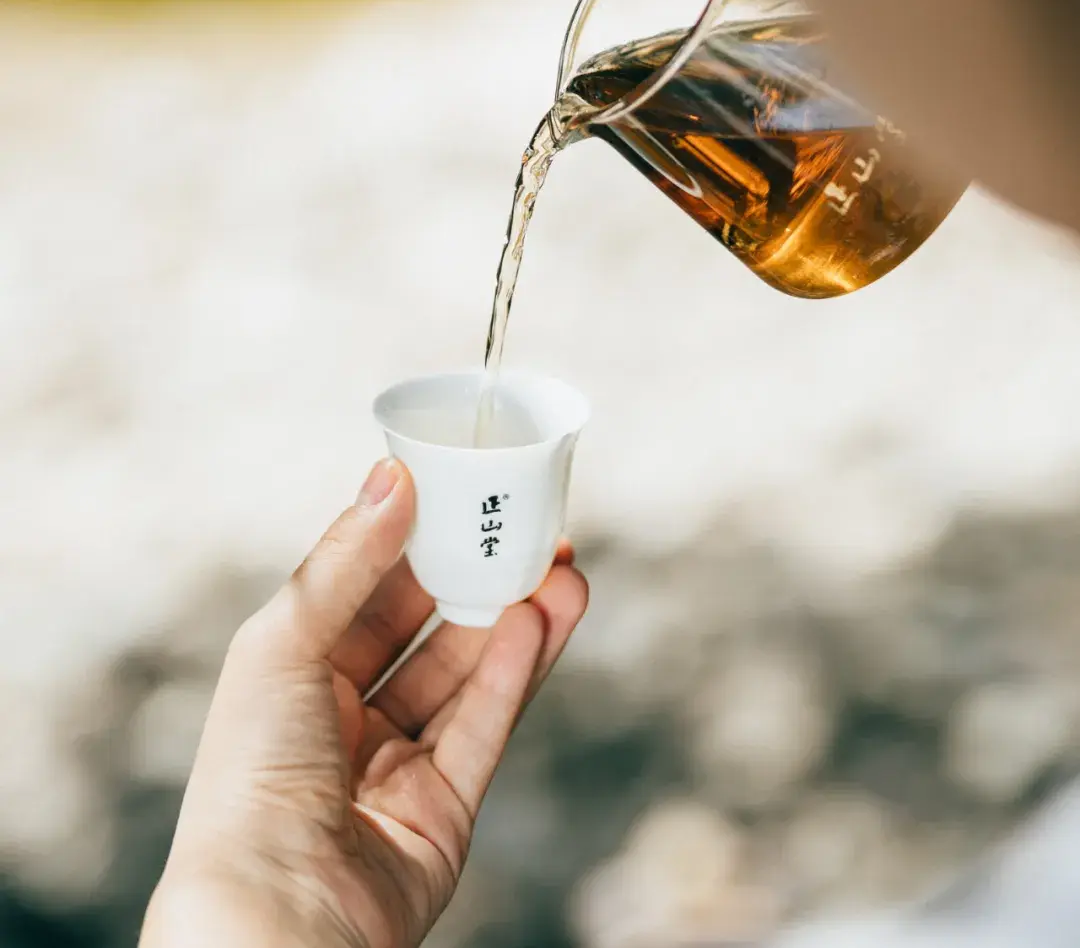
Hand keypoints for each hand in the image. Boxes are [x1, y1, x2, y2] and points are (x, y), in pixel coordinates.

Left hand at [141, 458, 587, 947]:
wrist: (275, 918)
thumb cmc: (250, 776)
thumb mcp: (284, 641)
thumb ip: (348, 561)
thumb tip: (393, 475)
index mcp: (291, 674)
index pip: (363, 589)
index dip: (412, 540)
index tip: (460, 489)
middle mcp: (342, 717)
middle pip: (425, 630)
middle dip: (477, 575)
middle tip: (528, 524)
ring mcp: (396, 765)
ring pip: (467, 675)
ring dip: (514, 618)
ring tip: (562, 567)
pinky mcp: (444, 811)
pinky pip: (485, 727)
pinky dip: (515, 672)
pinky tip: (541, 621)